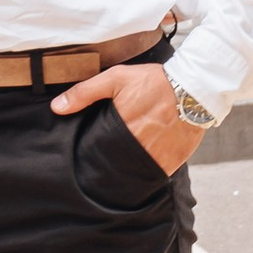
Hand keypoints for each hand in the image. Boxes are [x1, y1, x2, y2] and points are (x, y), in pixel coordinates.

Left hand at [53, 59, 201, 174]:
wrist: (194, 87)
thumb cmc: (155, 81)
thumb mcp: (116, 78)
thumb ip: (85, 93)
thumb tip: (57, 107)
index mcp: (120, 129)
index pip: (98, 152)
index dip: (93, 155)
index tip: (89, 156)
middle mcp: (137, 146)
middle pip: (115, 164)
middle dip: (110, 163)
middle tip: (108, 159)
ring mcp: (157, 156)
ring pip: (135, 171)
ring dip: (129, 168)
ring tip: (125, 162)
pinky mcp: (173, 161)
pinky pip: (156, 173)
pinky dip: (149, 170)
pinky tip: (146, 161)